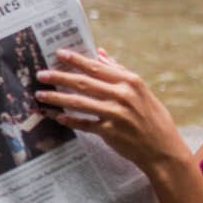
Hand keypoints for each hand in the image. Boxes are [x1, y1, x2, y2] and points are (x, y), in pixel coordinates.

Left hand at [34, 47, 190, 173]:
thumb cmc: (152, 117)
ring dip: (57, 98)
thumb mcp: (141, 90)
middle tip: (40, 74)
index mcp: (130, 81)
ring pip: (80, 102)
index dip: (76, 60)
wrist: (163, 149)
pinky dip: (70, 120)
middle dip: (59, 77)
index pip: (97, 67)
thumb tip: (99, 53)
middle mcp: (123, 95)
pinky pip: (84, 124)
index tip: (58, 54)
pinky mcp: (110, 132)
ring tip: (40, 94)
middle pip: (84, 83)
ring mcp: (116, 114)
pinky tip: (57, 116)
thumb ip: (119, 71)